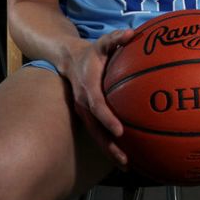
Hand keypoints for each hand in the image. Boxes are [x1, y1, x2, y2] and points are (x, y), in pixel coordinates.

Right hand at [64, 27, 138, 166]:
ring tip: (126, 165)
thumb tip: (131, 33)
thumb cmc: (91, 51)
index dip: (108, 119)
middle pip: (96, 129)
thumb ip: (116, 38)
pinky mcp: (87, 117)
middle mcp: (83, 104)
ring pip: (96, 136)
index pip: (97, 106)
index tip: (120, 130)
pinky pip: (98, 133)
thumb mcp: (102, 42)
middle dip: (109, 146)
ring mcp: (83, 112)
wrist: (67, 59)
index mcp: (88, 88)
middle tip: (125, 160)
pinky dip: (109, 145)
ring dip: (109, 151)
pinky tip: (124, 157)